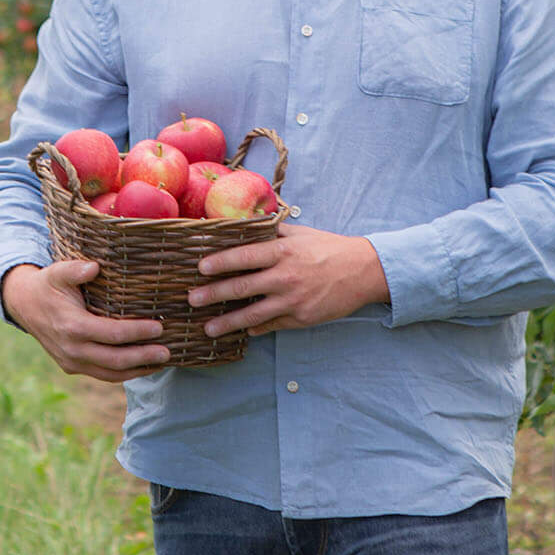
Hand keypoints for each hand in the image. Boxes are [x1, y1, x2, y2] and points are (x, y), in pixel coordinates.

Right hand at [1, 257, 172, 383]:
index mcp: (72, 326)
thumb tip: (95, 267)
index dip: (137, 332)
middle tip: (168, 351)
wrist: (24, 305)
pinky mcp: (72, 367)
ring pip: (111, 374)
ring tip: (161, 361)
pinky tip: (143, 366)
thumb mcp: (57, 272)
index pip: (112, 334)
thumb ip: (75, 269)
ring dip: (138, 369)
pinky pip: (103, 374)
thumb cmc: (48, 285)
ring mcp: (71, 362)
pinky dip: (124, 374)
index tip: (158, 327)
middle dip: (144, 356)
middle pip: (115, 360)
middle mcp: (72, 350)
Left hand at [190, 223, 389, 337]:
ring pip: (253, 315)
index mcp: (283, 252)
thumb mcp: (300, 233)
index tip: (200, 267)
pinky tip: (242, 331)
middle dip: (213, 294)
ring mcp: (293, 301)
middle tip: (192, 299)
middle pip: (242, 288)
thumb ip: (271, 231)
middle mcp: (285, 277)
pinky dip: (255, 329)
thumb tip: (242, 223)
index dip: (220, 262)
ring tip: (208, 328)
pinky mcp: (302, 318)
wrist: (363, 271)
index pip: (244, 257)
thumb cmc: (329, 248)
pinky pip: (272, 325)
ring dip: (228, 322)